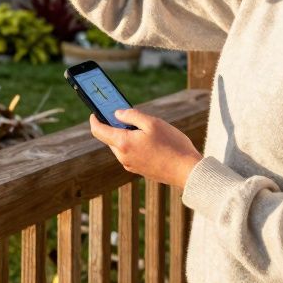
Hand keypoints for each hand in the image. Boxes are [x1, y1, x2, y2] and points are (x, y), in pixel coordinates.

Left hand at [89, 108, 203, 188]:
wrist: (188, 172)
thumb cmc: (172, 145)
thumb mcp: (152, 122)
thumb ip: (131, 115)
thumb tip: (116, 114)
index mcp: (122, 143)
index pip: (98, 130)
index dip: (94, 119)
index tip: (95, 111)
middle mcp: (123, 157)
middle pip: (110, 138)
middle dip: (114, 126)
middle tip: (124, 115)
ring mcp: (131, 165)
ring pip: (121, 146)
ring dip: (126, 136)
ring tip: (144, 128)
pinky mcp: (140, 170)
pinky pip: (130, 154)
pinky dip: (133, 145)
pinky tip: (150, 141)